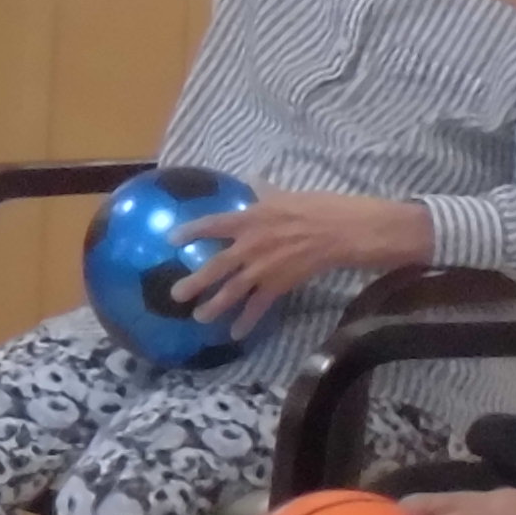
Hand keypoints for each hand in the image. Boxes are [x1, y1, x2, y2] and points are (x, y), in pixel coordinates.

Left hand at [168, 190, 434, 335]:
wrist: (344, 231)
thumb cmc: (318, 208)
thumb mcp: (286, 196)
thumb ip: (265, 192)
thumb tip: (253, 180)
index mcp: (251, 218)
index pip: (213, 224)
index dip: (190, 231)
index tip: (171, 239)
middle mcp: (251, 243)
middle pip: (216, 265)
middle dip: (194, 281)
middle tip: (175, 294)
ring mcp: (264, 266)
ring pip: (233, 290)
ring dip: (214, 306)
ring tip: (198, 318)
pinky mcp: (280, 284)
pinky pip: (259, 306)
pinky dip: (247, 321)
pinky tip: (235, 334)